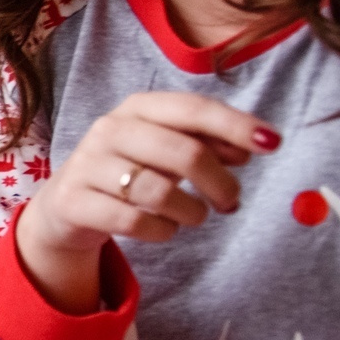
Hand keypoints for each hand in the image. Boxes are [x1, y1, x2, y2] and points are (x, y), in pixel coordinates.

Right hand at [14, 91, 277, 312]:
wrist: (66, 205)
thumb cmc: (129, 171)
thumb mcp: (168, 151)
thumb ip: (210, 143)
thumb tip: (257, 144)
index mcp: (138, 108)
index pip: (193, 109)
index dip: (235, 125)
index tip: (273, 143)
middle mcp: (109, 130)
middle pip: (183, 152)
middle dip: (220, 182)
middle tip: (231, 202)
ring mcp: (88, 166)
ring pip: (160, 192)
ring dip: (191, 212)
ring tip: (195, 217)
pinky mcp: (75, 203)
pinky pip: (135, 222)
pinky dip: (162, 231)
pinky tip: (164, 229)